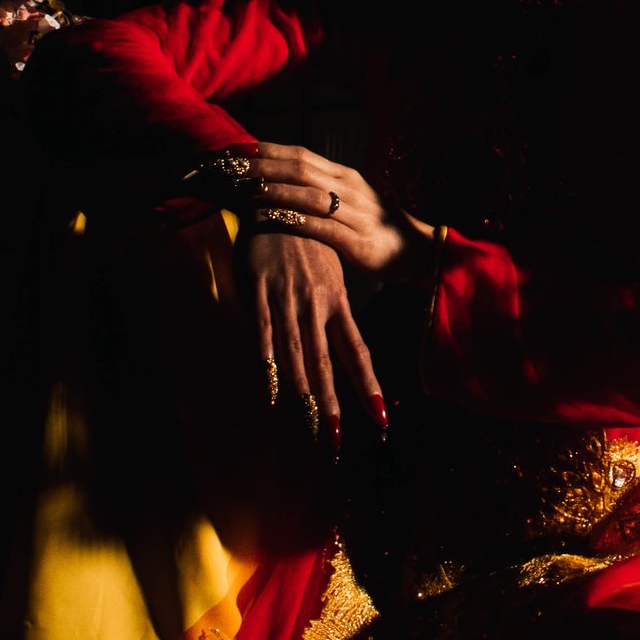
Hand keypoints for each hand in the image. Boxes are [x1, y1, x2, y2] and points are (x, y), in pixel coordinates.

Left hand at [235, 141, 422, 279]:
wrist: (420, 252)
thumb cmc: (377, 227)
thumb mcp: (351, 199)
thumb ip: (322, 188)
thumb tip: (285, 179)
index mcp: (344, 175)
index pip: (300, 154)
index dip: (266, 150)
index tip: (236, 149)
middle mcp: (348, 188)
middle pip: (299, 169)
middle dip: (261, 166)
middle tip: (229, 166)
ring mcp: (354, 213)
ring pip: (307, 194)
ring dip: (273, 190)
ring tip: (244, 189)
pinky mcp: (356, 241)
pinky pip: (319, 227)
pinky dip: (292, 220)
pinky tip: (270, 219)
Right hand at [238, 159, 389, 438]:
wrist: (274, 197)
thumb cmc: (305, 241)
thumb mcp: (327, 273)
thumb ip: (331, 313)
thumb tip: (340, 350)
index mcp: (337, 301)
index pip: (357, 353)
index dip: (368, 388)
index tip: (380, 420)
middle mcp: (317, 304)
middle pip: (328, 364)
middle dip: (334, 405)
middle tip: (338, 442)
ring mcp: (287, 299)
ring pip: (297, 354)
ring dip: (305, 393)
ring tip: (310, 427)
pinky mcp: (259, 291)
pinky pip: (263, 333)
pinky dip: (268, 363)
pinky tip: (272, 391)